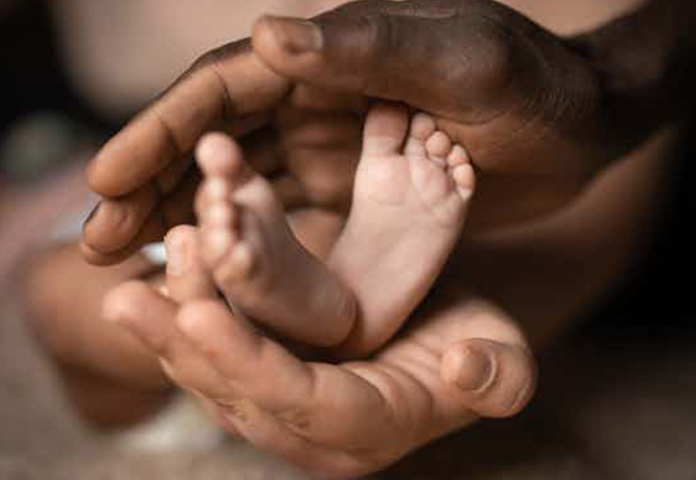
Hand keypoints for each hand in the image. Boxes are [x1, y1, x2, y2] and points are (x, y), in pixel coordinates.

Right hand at [82, 0, 619, 264]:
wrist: (582, 128)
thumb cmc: (534, 87)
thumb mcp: (463, 60)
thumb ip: (371, 48)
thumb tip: (267, 40)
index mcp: (329, 56)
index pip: (224, 90)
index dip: (160, 132)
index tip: (107, 180)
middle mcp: (316, 97)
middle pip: (214, 140)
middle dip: (153, 186)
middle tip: (100, 242)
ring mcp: (330, 145)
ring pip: (237, 182)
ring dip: (184, 219)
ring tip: (132, 264)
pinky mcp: (352, 187)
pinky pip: (281, 214)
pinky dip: (238, 240)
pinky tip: (208, 271)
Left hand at [103, 226, 535, 477]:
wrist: (440, 333)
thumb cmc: (474, 346)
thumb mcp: (503, 361)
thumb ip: (497, 378)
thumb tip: (463, 371)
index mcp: (365, 429)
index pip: (299, 405)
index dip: (248, 366)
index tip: (200, 316)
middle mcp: (309, 427)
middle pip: (235, 393)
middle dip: (182, 347)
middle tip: (130, 299)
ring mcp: (280, 400)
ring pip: (213, 367)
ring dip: (173, 318)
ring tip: (144, 270)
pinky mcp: (264, 367)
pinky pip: (219, 339)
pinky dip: (190, 300)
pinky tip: (172, 257)